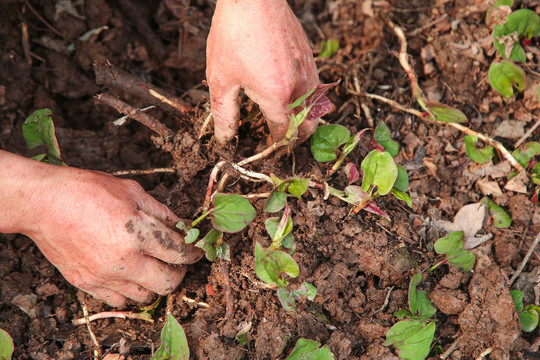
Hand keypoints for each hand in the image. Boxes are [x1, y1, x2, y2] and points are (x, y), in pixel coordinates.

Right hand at [1, 152, 201, 306]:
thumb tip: (182, 226)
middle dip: (180, 272)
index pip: (179, 253)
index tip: (197, 251)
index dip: (194, 253)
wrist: (43, 204)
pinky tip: (131, 274)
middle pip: (168, 282)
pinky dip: (131, 291)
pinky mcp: (87, 284)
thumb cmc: (87, 191)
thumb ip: (161, 212)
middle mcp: (124, 261)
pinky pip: (119, 300)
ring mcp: (104, 276)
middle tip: (178, 261)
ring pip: (145, 296)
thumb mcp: (132, 191)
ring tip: (154, 267)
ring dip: (155, 284)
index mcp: (138, 235)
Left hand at [206, 0, 318, 143]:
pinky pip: (315, 86)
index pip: (284, 133)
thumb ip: (225, 114)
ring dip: (304, 119)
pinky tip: (290, 93)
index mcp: (278, 97)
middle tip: (280, 140)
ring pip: (316, 107)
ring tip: (287, 120)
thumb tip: (225, 139)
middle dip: (296, 138)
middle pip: (308, 125)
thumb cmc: (235, 35)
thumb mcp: (221, 79)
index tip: (268, 150)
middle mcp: (300, 87)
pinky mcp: (308, 56)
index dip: (276, 147)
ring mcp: (309, 70)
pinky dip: (307, 98)